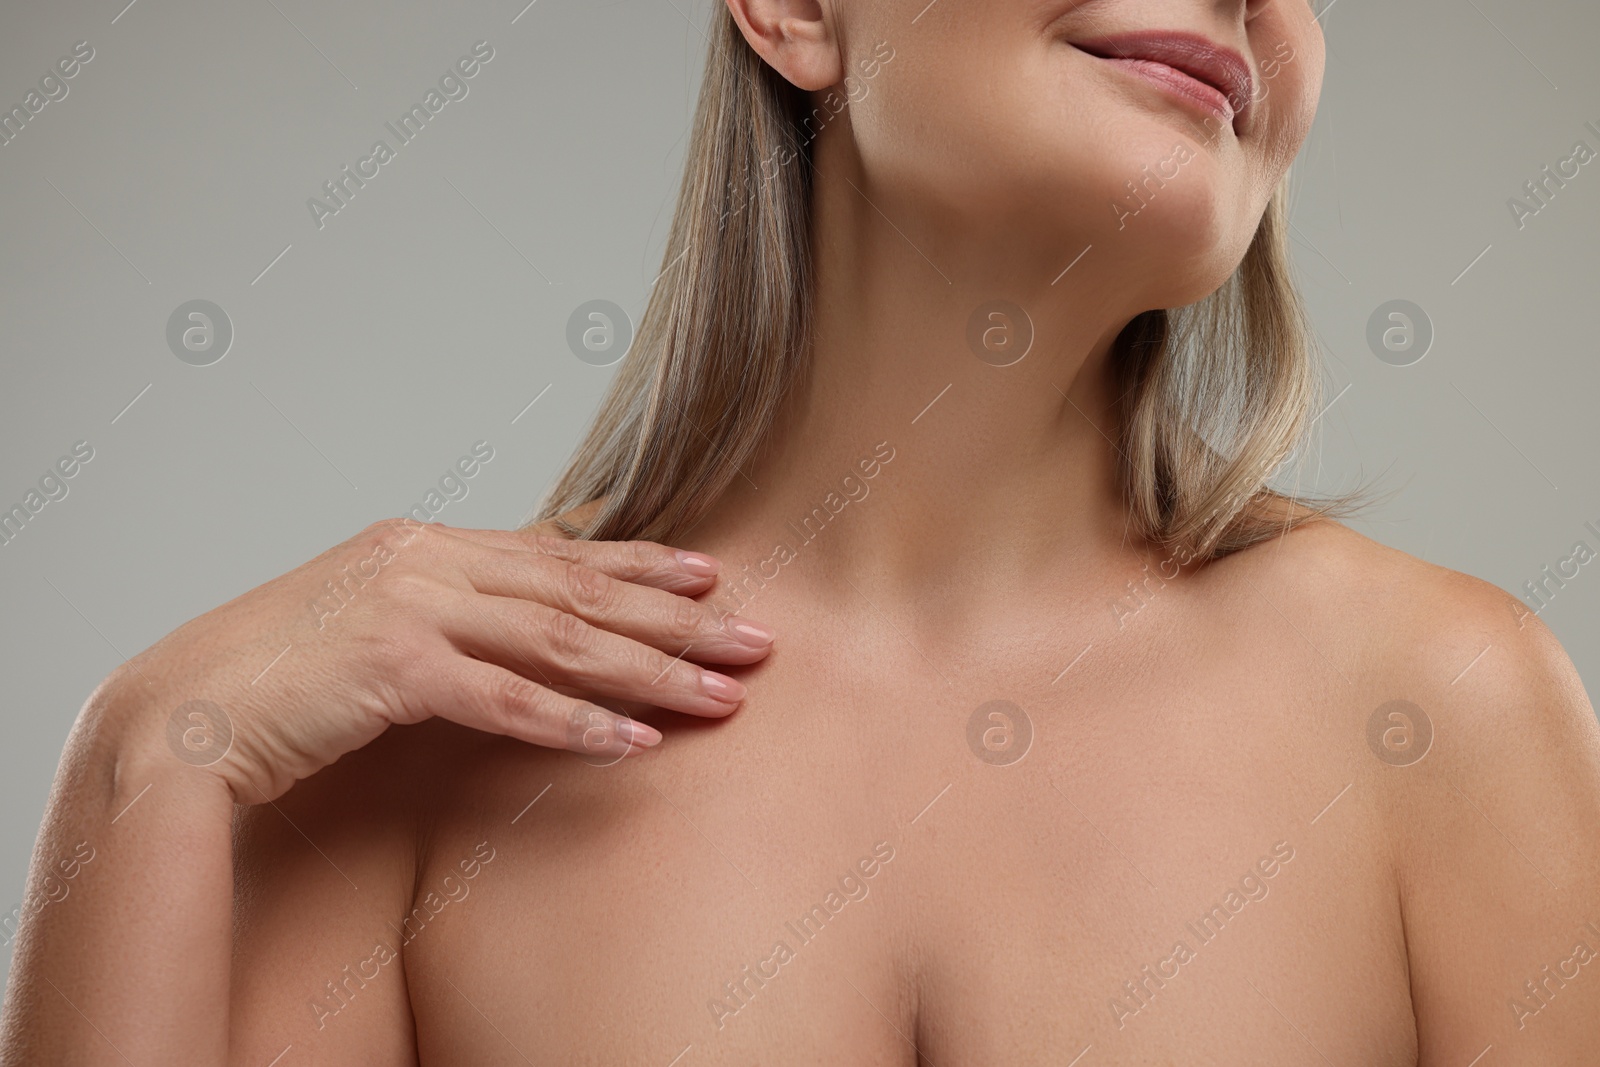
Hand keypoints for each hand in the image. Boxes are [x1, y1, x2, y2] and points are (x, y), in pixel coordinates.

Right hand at [98, 518, 773, 803]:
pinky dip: (575, 724)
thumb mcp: (370, 618)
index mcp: (427, 543)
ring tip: (724, 694)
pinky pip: (504, 701)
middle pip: (581, 591)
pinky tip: (634, 743)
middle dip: (678, 619)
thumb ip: (447, 607)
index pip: (560, 552)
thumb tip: (517, 614)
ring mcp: (409, 606)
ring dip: (651, 671)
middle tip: (758, 640)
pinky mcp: (391, 667)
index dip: (643, 565)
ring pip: (561, 639)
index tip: (714, 576)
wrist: (179, 712)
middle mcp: (427, 560)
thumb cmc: (276, 676)